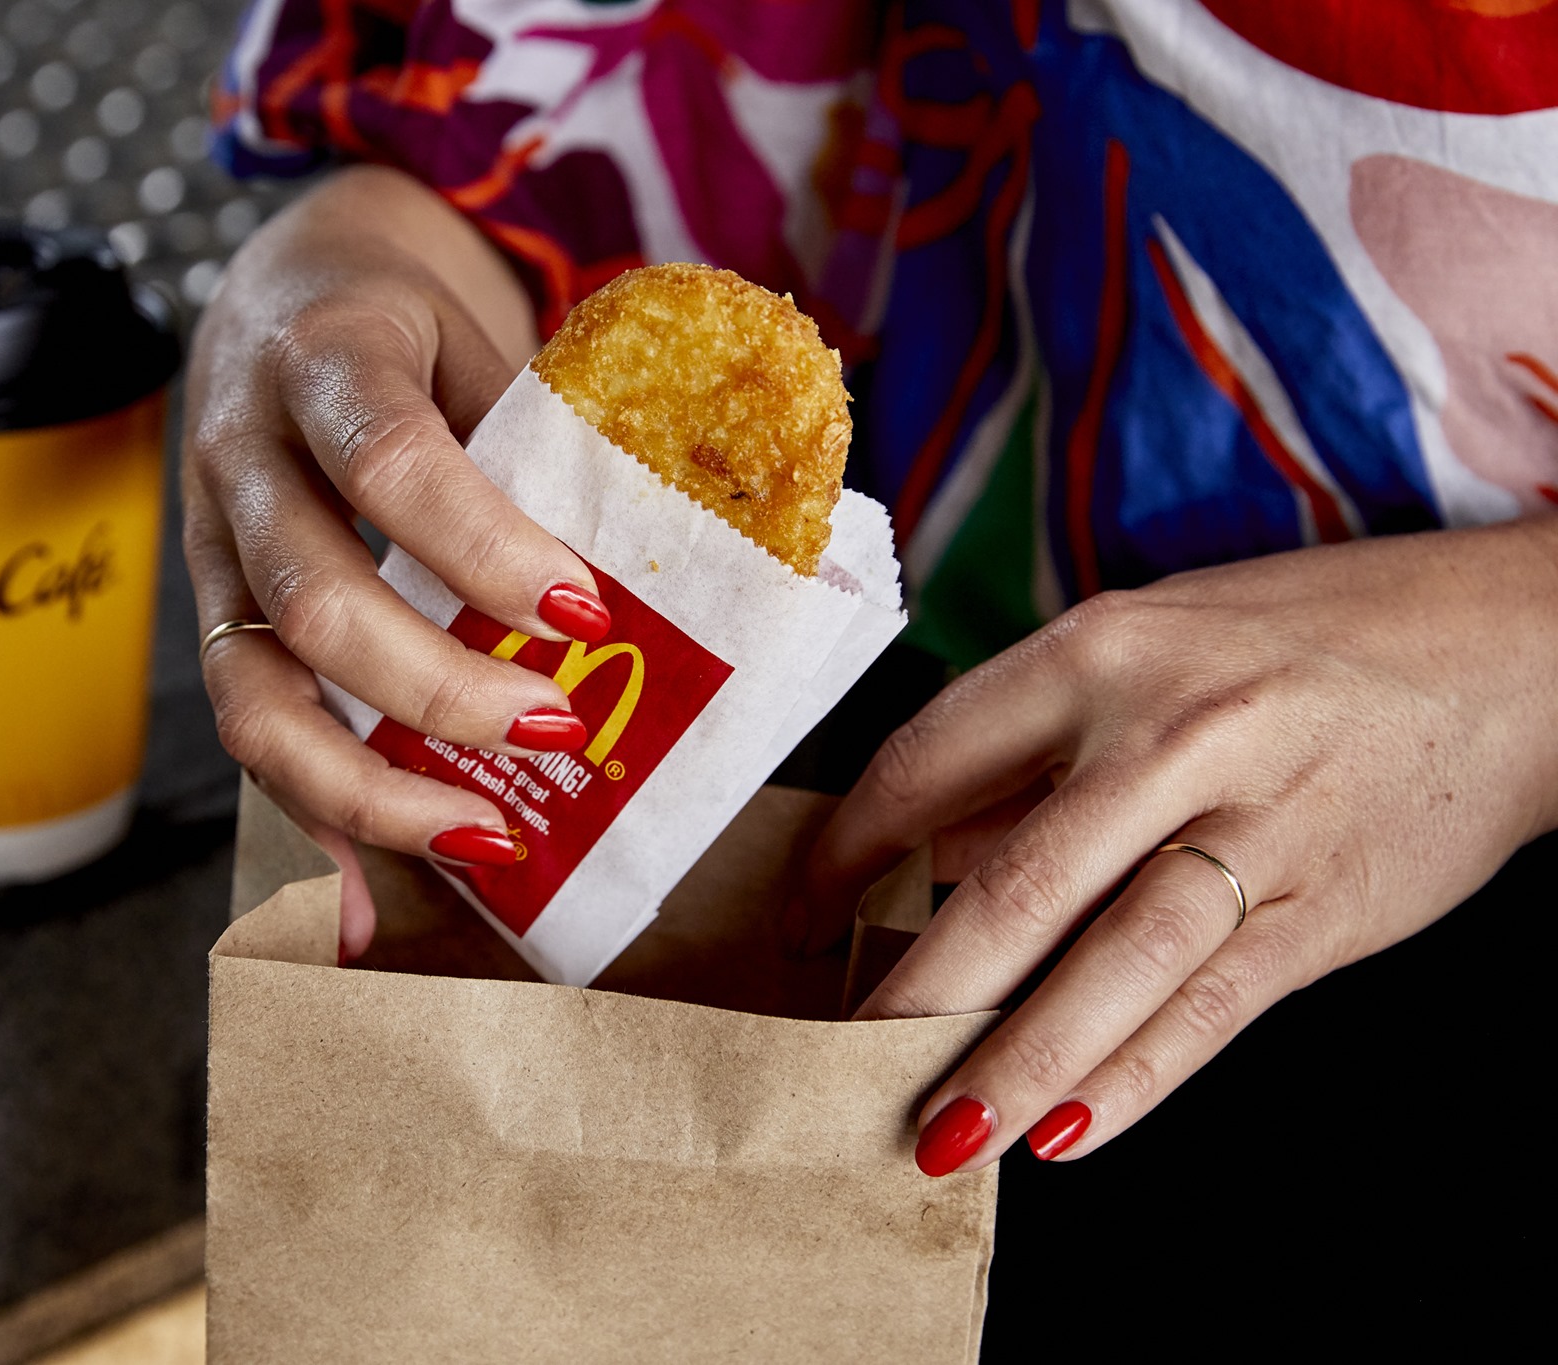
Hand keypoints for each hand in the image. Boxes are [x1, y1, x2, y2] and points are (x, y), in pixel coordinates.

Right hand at [182, 167, 608, 959]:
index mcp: (322, 355)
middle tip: (556, 732)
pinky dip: (316, 812)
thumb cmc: (406, 328)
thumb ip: (550, 433)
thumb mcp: (479, 337)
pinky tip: (371, 886)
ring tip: (482, 838)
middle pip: (312, 597)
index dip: (481, 545)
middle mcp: (241, 455)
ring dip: (370, 783)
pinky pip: (249, 728)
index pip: (389, 458)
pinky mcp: (214, 616)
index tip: (582, 609)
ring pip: (252, 691)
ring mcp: (210, 546)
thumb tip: (695, 546)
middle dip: (438, 687)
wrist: (277, 293)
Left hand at [793, 518, 1557, 1172]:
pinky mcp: (1332, 903)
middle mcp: (1176, 730)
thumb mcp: (1155, 647)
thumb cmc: (1304, 643)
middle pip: (1016, 882)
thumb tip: (923, 857)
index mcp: (1103, 649)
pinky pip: (1215, 1006)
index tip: (801, 917)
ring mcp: (1262, 819)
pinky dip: (1138, 1075)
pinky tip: (1068, 1131)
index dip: (847, 853)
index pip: (930, 760)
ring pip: (1116, 959)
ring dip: (1020, 1061)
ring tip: (942, 1134)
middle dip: (917, 988)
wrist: (1515, 647)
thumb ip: (1040, 748)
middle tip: (838, 1060)